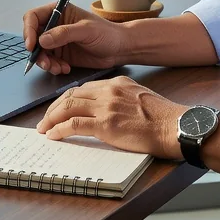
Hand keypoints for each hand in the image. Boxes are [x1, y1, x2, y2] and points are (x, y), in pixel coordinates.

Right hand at [23, 2, 126, 74]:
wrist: (120, 49)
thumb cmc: (107, 33)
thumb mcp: (86, 30)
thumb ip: (64, 33)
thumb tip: (42, 40)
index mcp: (59, 11)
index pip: (34, 16)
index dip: (28, 29)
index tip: (31, 45)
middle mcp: (54, 25)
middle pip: (33, 36)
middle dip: (36, 51)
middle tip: (44, 62)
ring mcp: (57, 41)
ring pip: (39, 52)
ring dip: (44, 62)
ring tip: (57, 68)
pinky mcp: (61, 55)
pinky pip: (48, 62)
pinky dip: (53, 67)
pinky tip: (65, 69)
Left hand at [35, 76, 187, 159]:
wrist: (176, 126)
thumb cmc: (164, 119)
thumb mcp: (140, 99)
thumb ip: (121, 100)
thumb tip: (107, 112)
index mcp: (117, 84)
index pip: (83, 88)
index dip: (67, 99)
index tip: (59, 109)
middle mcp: (109, 91)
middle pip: (71, 95)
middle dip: (54, 107)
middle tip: (45, 119)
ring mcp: (106, 107)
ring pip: (68, 107)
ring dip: (51, 118)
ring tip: (44, 128)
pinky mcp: (106, 124)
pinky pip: (74, 124)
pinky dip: (60, 129)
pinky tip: (53, 135)